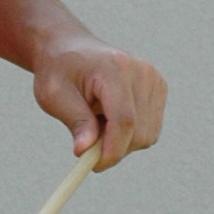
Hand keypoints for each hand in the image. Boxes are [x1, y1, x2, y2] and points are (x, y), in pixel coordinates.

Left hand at [32, 34, 167, 169]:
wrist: (70, 47)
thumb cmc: (58, 70)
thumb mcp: (54, 95)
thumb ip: (75, 121)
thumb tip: (85, 151)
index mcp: (115, 69)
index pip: (124, 120)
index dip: (112, 150)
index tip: (93, 166)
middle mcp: (141, 72)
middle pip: (139, 132)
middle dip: (114, 149)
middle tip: (87, 146)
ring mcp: (154, 79)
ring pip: (148, 134)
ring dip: (122, 142)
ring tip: (96, 123)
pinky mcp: (158, 88)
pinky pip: (150, 129)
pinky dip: (131, 134)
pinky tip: (110, 118)